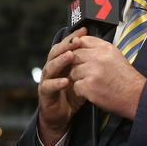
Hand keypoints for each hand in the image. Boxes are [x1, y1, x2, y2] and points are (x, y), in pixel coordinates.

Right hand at [37, 27, 87, 145]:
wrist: (61, 116)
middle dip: (66, 45)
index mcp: (61, 63)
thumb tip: (101, 53)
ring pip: (51, 67)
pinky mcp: (45, 93)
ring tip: (70, 55)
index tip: (83, 30)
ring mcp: (46, 79)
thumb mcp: (82, 78)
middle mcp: (52, 68)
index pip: (66, 46)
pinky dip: (57, 83)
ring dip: (61, 60)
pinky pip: (49, 86)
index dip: (73, 38)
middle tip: (77, 40)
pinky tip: (65, 81)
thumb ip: (87, 66)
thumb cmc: (71, 95)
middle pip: (56, 52)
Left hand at [69, 35, 146, 119]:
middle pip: (74, 55)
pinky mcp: (89, 86)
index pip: (82, 41)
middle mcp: (98, 57)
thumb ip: (99, 48)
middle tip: (84, 72)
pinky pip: (76, 85)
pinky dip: (81, 91)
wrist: (136, 96)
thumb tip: (81, 42)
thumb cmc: (126, 78)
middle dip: (77, 64)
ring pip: (73, 71)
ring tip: (90, 83)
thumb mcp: (115, 56)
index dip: (77, 48)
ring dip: (79, 78)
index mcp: (105, 48)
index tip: (79, 55)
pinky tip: (91, 91)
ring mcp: (93, 72)